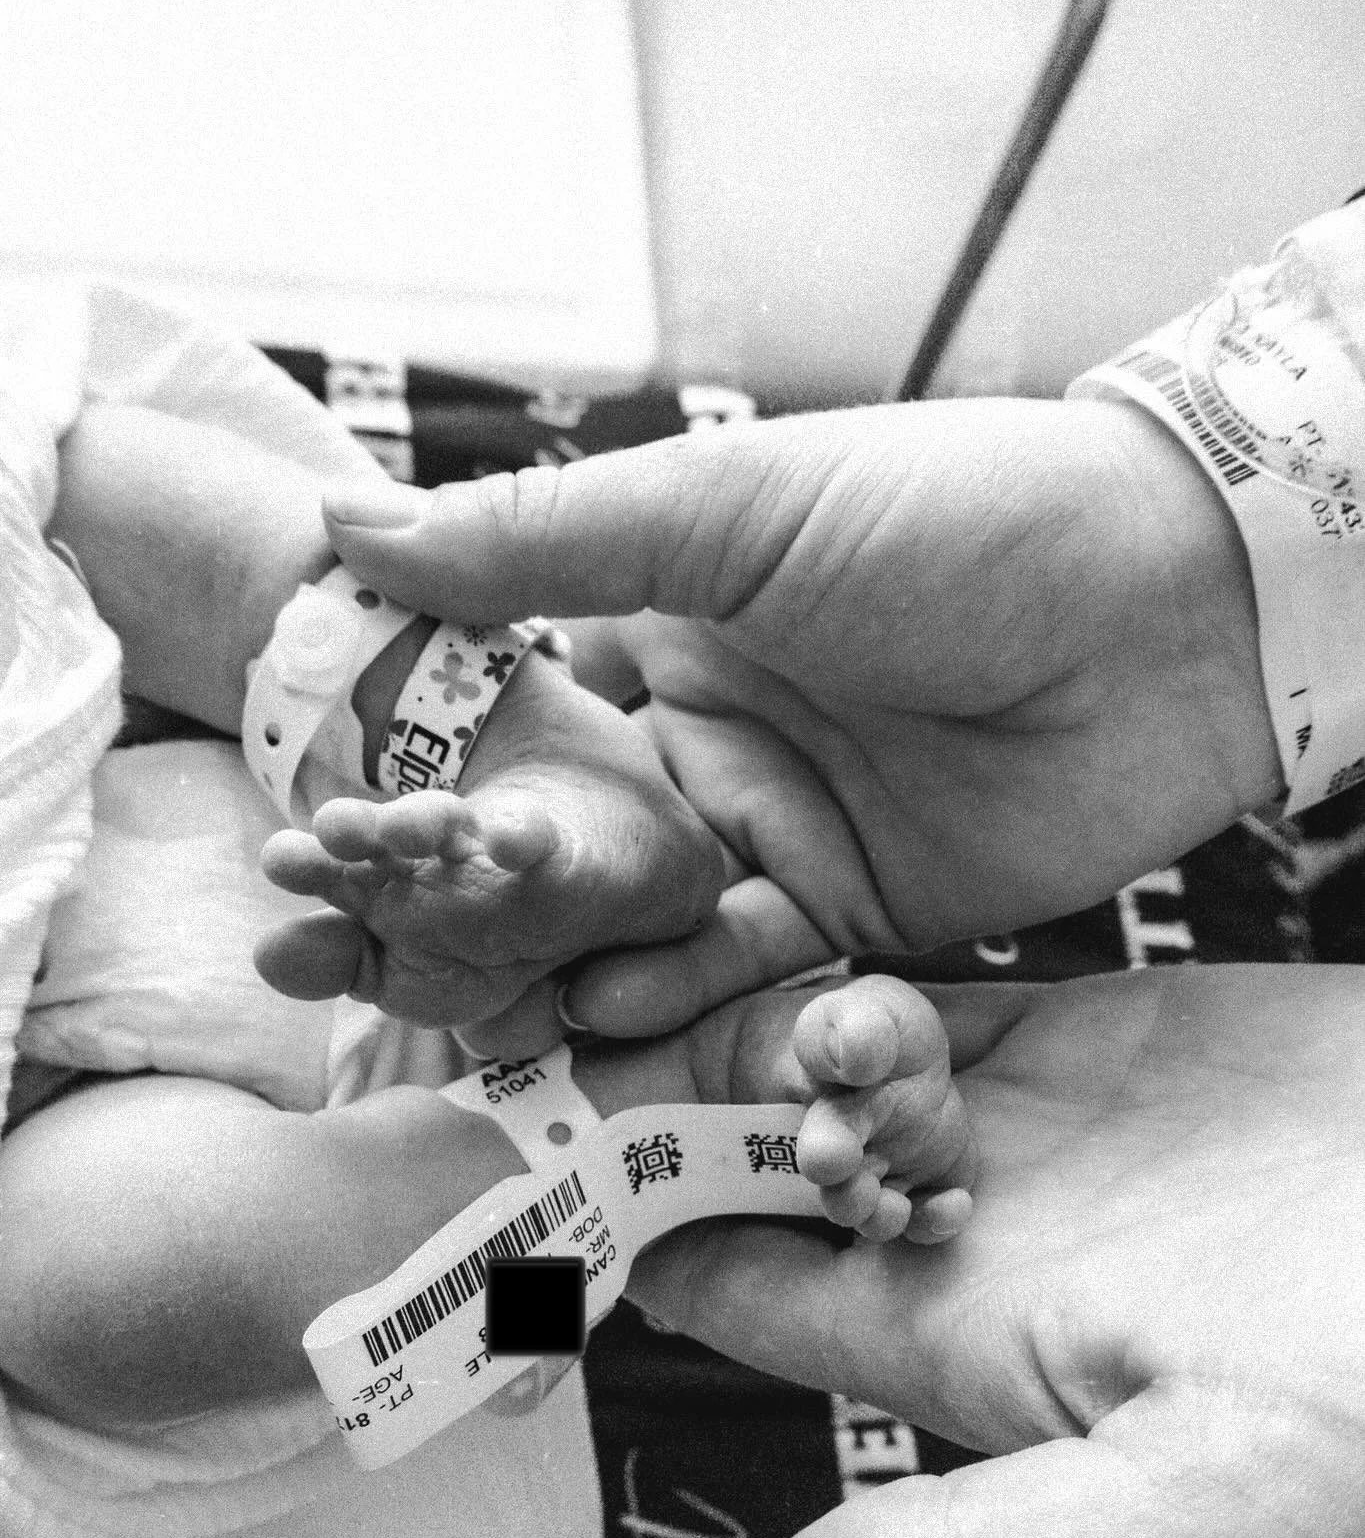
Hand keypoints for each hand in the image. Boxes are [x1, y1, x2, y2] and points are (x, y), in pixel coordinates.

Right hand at [321, 399, 1281, 1036]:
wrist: (1170, 612)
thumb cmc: (951, 520)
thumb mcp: (730, 512)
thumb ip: (543, 540)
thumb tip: (344, 524)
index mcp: (666, 634)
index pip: (512, 718)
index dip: (422, 773)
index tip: (326, 830)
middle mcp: (711, 745)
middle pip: (568, 843)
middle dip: (476, 899)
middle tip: (366, 957)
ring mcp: (782, 839)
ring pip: (644, 926)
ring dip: (563, 968)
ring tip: (460, 1020)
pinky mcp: (861, 922)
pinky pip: (751, 982)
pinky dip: (682, 1008)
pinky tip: (605, 1026)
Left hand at [625, 964, 1364, 1537]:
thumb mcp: (1178, 1512)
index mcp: (956, 1340)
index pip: (742, 1287)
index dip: (635, 1231)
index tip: (535, 1167)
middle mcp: (973, 1231)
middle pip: (759, 1161)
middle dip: (663, 1098)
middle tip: (557, 1017)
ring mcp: (1031, 1124)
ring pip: (826, 1064)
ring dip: (743, 1018)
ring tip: (636, 952)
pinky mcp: (1096, 1033)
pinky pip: (930, 990)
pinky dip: (843, 967)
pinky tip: (762, 922)